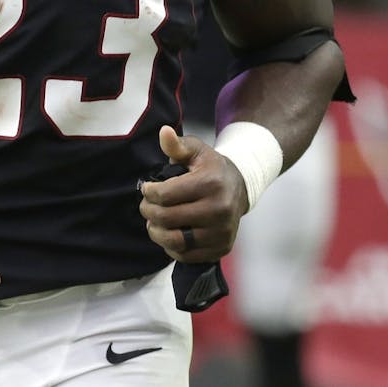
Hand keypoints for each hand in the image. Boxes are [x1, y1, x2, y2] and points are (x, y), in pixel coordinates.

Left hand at [139, 125, 248, 262]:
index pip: (165, 195)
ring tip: (154, 222)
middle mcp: (219, 209)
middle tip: (146, 207)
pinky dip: (172, 248)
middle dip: (148, 212)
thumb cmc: (211, 168)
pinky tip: (169, 233)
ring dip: (157, 232)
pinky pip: (187, 256)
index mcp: (210, 183)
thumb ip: (177, 144)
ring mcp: (222, 231)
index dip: (148, 193)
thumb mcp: (196, 151)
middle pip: (167, 218)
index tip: (146, 189)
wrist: (240, 188)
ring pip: (175, 241)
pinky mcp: (222, 248)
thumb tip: (164, 132)